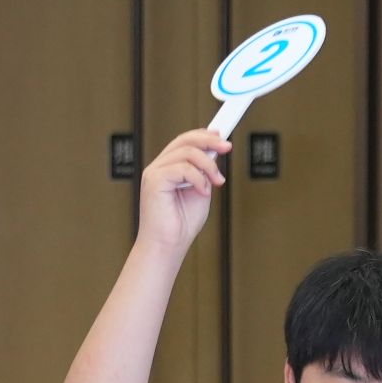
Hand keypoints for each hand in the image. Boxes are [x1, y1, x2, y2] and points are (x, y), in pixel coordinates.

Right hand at [138, 130, 229, 251]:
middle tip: (227, 147)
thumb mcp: (201, 191)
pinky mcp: (154, 180)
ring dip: (208, 166)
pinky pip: (183, 168)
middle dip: (209, 141)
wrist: (168, 247)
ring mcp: (154, 173)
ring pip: (187, 153)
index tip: (222, 137)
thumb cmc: (181, 225)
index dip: (203, 135)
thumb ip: (204, 172)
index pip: (184, 142)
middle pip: (184, 141)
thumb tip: (215, 152)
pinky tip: (203, 192)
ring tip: (217, 182)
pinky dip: (198, 179)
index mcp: (167, 169)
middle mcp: (158, 168)